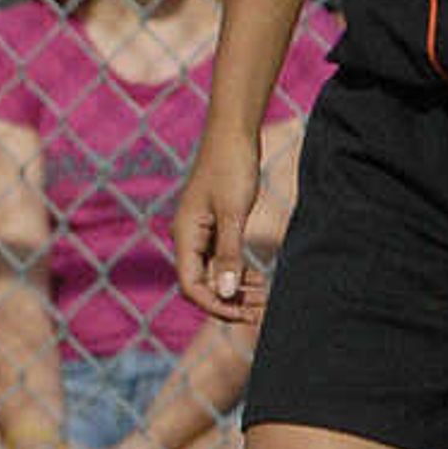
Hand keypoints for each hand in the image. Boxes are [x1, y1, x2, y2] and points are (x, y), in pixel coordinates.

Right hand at [173, 134, 263, 323]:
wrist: (233, 133)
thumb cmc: (232, 167)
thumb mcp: (234, 213)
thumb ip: (230, 255)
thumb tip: (226, 294)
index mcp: (185, 235)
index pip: (191, 286)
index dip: (215, 305)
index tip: (244, 315)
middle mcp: (187, 237)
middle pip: (200, 284)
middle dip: (228, 301)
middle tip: (260, 310)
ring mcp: (199, 232)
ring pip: (212, 273)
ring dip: (235, 289)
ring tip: (263, 297)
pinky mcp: (213, 225)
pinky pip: (220, 259)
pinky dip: (237, 272)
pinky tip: (257, 278)